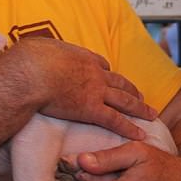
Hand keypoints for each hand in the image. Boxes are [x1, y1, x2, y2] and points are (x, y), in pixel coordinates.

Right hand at [18, 38, 157, 140]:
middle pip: (118, 82)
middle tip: (140, 95)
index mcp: (81, 57)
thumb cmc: (30, 59)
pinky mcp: (91, 109)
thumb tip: (36, 52)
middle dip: (131, 89)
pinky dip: (129, 127)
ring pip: (124, 100)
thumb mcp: (39, 47)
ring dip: (139, 107)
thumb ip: (44, 51)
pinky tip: (139, 133)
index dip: (105, 72)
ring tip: (150, 113)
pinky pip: (115, 120)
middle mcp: (94, 73)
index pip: (100, 64)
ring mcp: (95, 91)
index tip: (108, 76)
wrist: (32, 72)